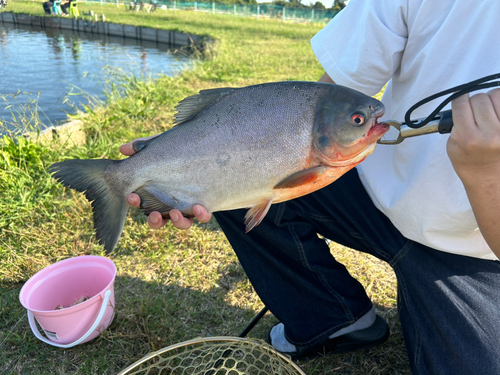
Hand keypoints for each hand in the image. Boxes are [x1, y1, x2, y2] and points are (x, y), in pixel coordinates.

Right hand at [120, 136, 211, 229]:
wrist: (206, 150)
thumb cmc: (176, 150)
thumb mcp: (160, 146)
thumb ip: (143, 147)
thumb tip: (123, 149)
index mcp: (155, 192)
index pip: (140, 201)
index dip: (134, 201)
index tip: (132, 196)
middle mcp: (170, 203)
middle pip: (158, 220)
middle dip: (154, 220)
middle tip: (154, 215)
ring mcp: (187, 207)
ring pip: (180, 223)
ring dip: (177, 222)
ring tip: (176, 213)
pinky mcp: (203, 206)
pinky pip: (202, 217)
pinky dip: (201, 216)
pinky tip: (199, 207)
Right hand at [447, 88, 499, 256]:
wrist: (487, 175)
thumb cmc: (468, 159)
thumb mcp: (452, 144)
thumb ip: (456, 122)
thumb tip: (464, 99)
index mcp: (469, 137)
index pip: (461, 102)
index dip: (459, 101)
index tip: (460, 104)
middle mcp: (489, 134)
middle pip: (479, 98)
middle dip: (474, 103)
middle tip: (474, 114)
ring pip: (496, 95)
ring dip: (490, 101)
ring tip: (487, 114)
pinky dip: (499, 105)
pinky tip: (496, 116)